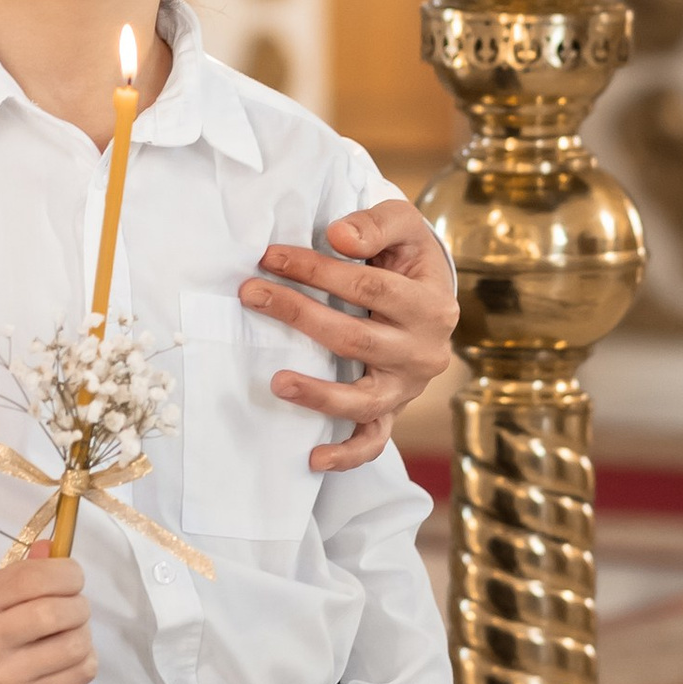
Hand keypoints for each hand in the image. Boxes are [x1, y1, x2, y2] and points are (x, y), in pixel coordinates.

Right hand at [0, 548, 94, 683]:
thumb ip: (22, 570)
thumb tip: (57, 550)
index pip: (33, 579)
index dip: (67, 573)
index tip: (72, 576)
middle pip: (56, 613)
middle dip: (78, 603)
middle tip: (72, 603)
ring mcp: (8, 675)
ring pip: (74, 646)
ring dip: (83, 630)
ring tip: (71, 628)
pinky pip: (79, 674)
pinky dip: (85, 657)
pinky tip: (70, 652)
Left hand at [240, 196, 457, 471]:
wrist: (429, 291)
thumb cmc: (405, 254)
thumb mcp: (403, 224)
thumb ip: (375, 225)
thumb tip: (338, 238)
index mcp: (430, 303)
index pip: (368, 288)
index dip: (316, 270)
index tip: (270, 256)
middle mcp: (424, 351)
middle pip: (356, 340)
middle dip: (299, 315)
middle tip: (252, 294)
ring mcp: (408, 386)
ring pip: (364, 399)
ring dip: (319, 393)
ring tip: (277, 382)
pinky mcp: (393, 409)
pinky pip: (373, 439)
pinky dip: (347, 454)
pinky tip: (314, 459)